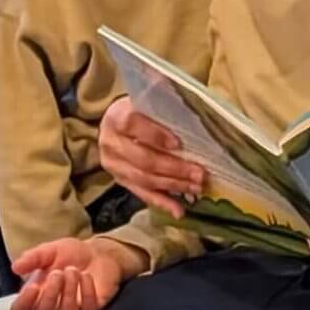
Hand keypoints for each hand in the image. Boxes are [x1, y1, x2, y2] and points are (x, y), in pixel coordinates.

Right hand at [10, 236, 146, 309]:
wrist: (98, 251)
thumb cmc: (70, 254)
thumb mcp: (49, 250)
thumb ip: (32, 258)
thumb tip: (15, 267)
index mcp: (36, 293)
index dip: (23, 305)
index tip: (32, 287)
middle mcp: (52, 305)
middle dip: (50, 294)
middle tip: (58, 273)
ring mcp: (72, 309)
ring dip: (68, 291)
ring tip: (73, 270)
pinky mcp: (91, 307)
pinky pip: (87, 308)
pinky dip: (86, 291)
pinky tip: (86, 276)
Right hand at [99, 96, 204, 216]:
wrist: (117, 123)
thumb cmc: (140, 109)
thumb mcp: (147, 99)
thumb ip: (162, 100)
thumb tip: (190, 100)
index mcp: (115, 117)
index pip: (132, 124)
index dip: (155, 134)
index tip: (178, 143)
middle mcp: (110, 143)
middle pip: (142, 159)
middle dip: (173, 168)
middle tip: (199, 173)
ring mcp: (114, 165)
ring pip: (143, 179)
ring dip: (172, 185)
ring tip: (196, 187)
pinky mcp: (120, 181)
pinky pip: (142, 194)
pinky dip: (162, 203)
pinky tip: (179, 210)